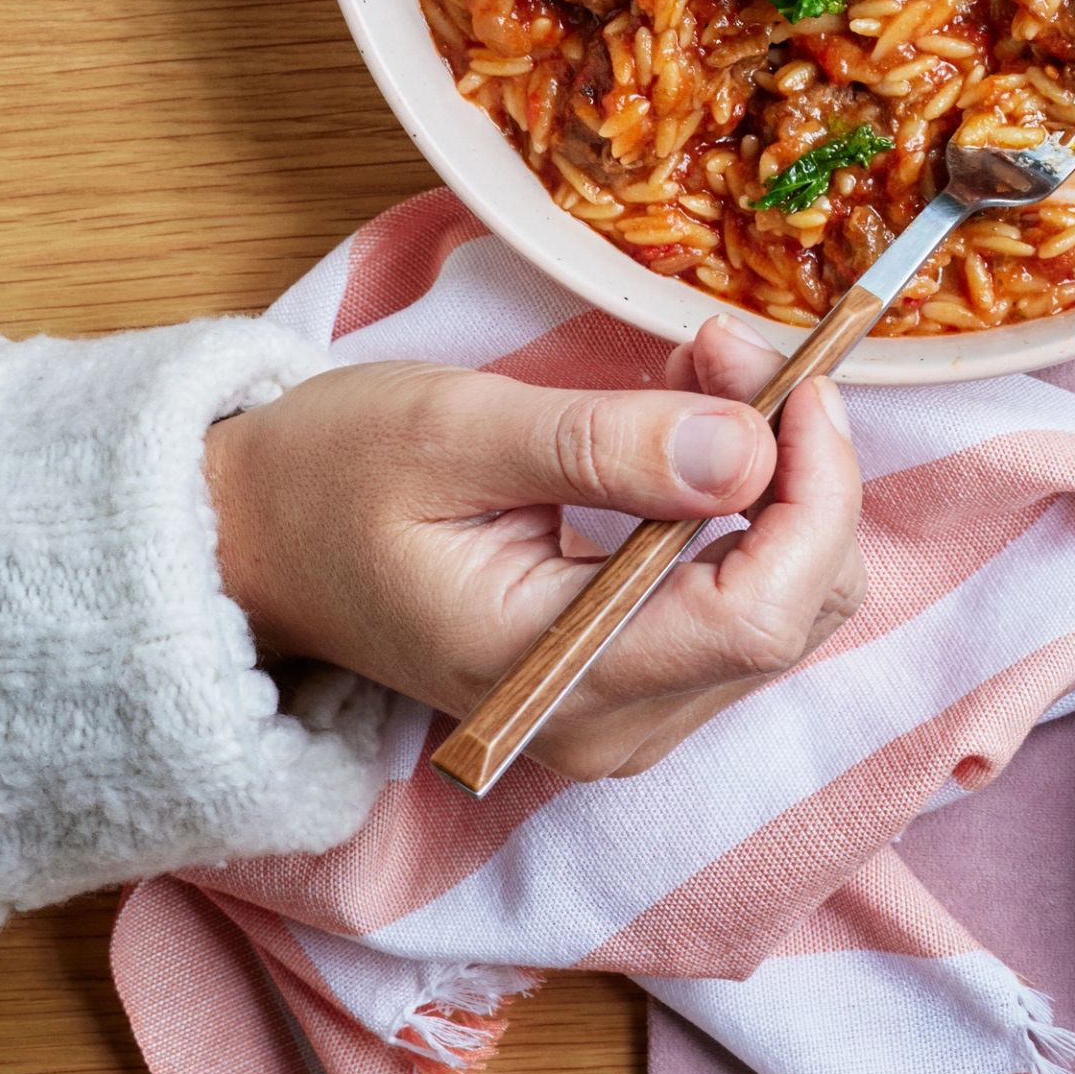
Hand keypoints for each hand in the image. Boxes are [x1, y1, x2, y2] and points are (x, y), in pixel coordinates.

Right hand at [204, 320, 865, 782]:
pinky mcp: (639, 682)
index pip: (761, 617)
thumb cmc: (334, 480)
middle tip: (727, 348)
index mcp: (551, 676)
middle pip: (796, 609)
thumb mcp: (457, 431)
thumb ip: (604, 447)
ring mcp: (629, 714)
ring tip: (707, 372)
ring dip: (784, 477)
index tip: (799, 382)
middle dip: (802, 466)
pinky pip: (754, 599)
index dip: (815, 494)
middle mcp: (607, 725)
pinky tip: (699, 431)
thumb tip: (748, 449)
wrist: (259, 543)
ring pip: (793, 603)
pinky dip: (756, 506)